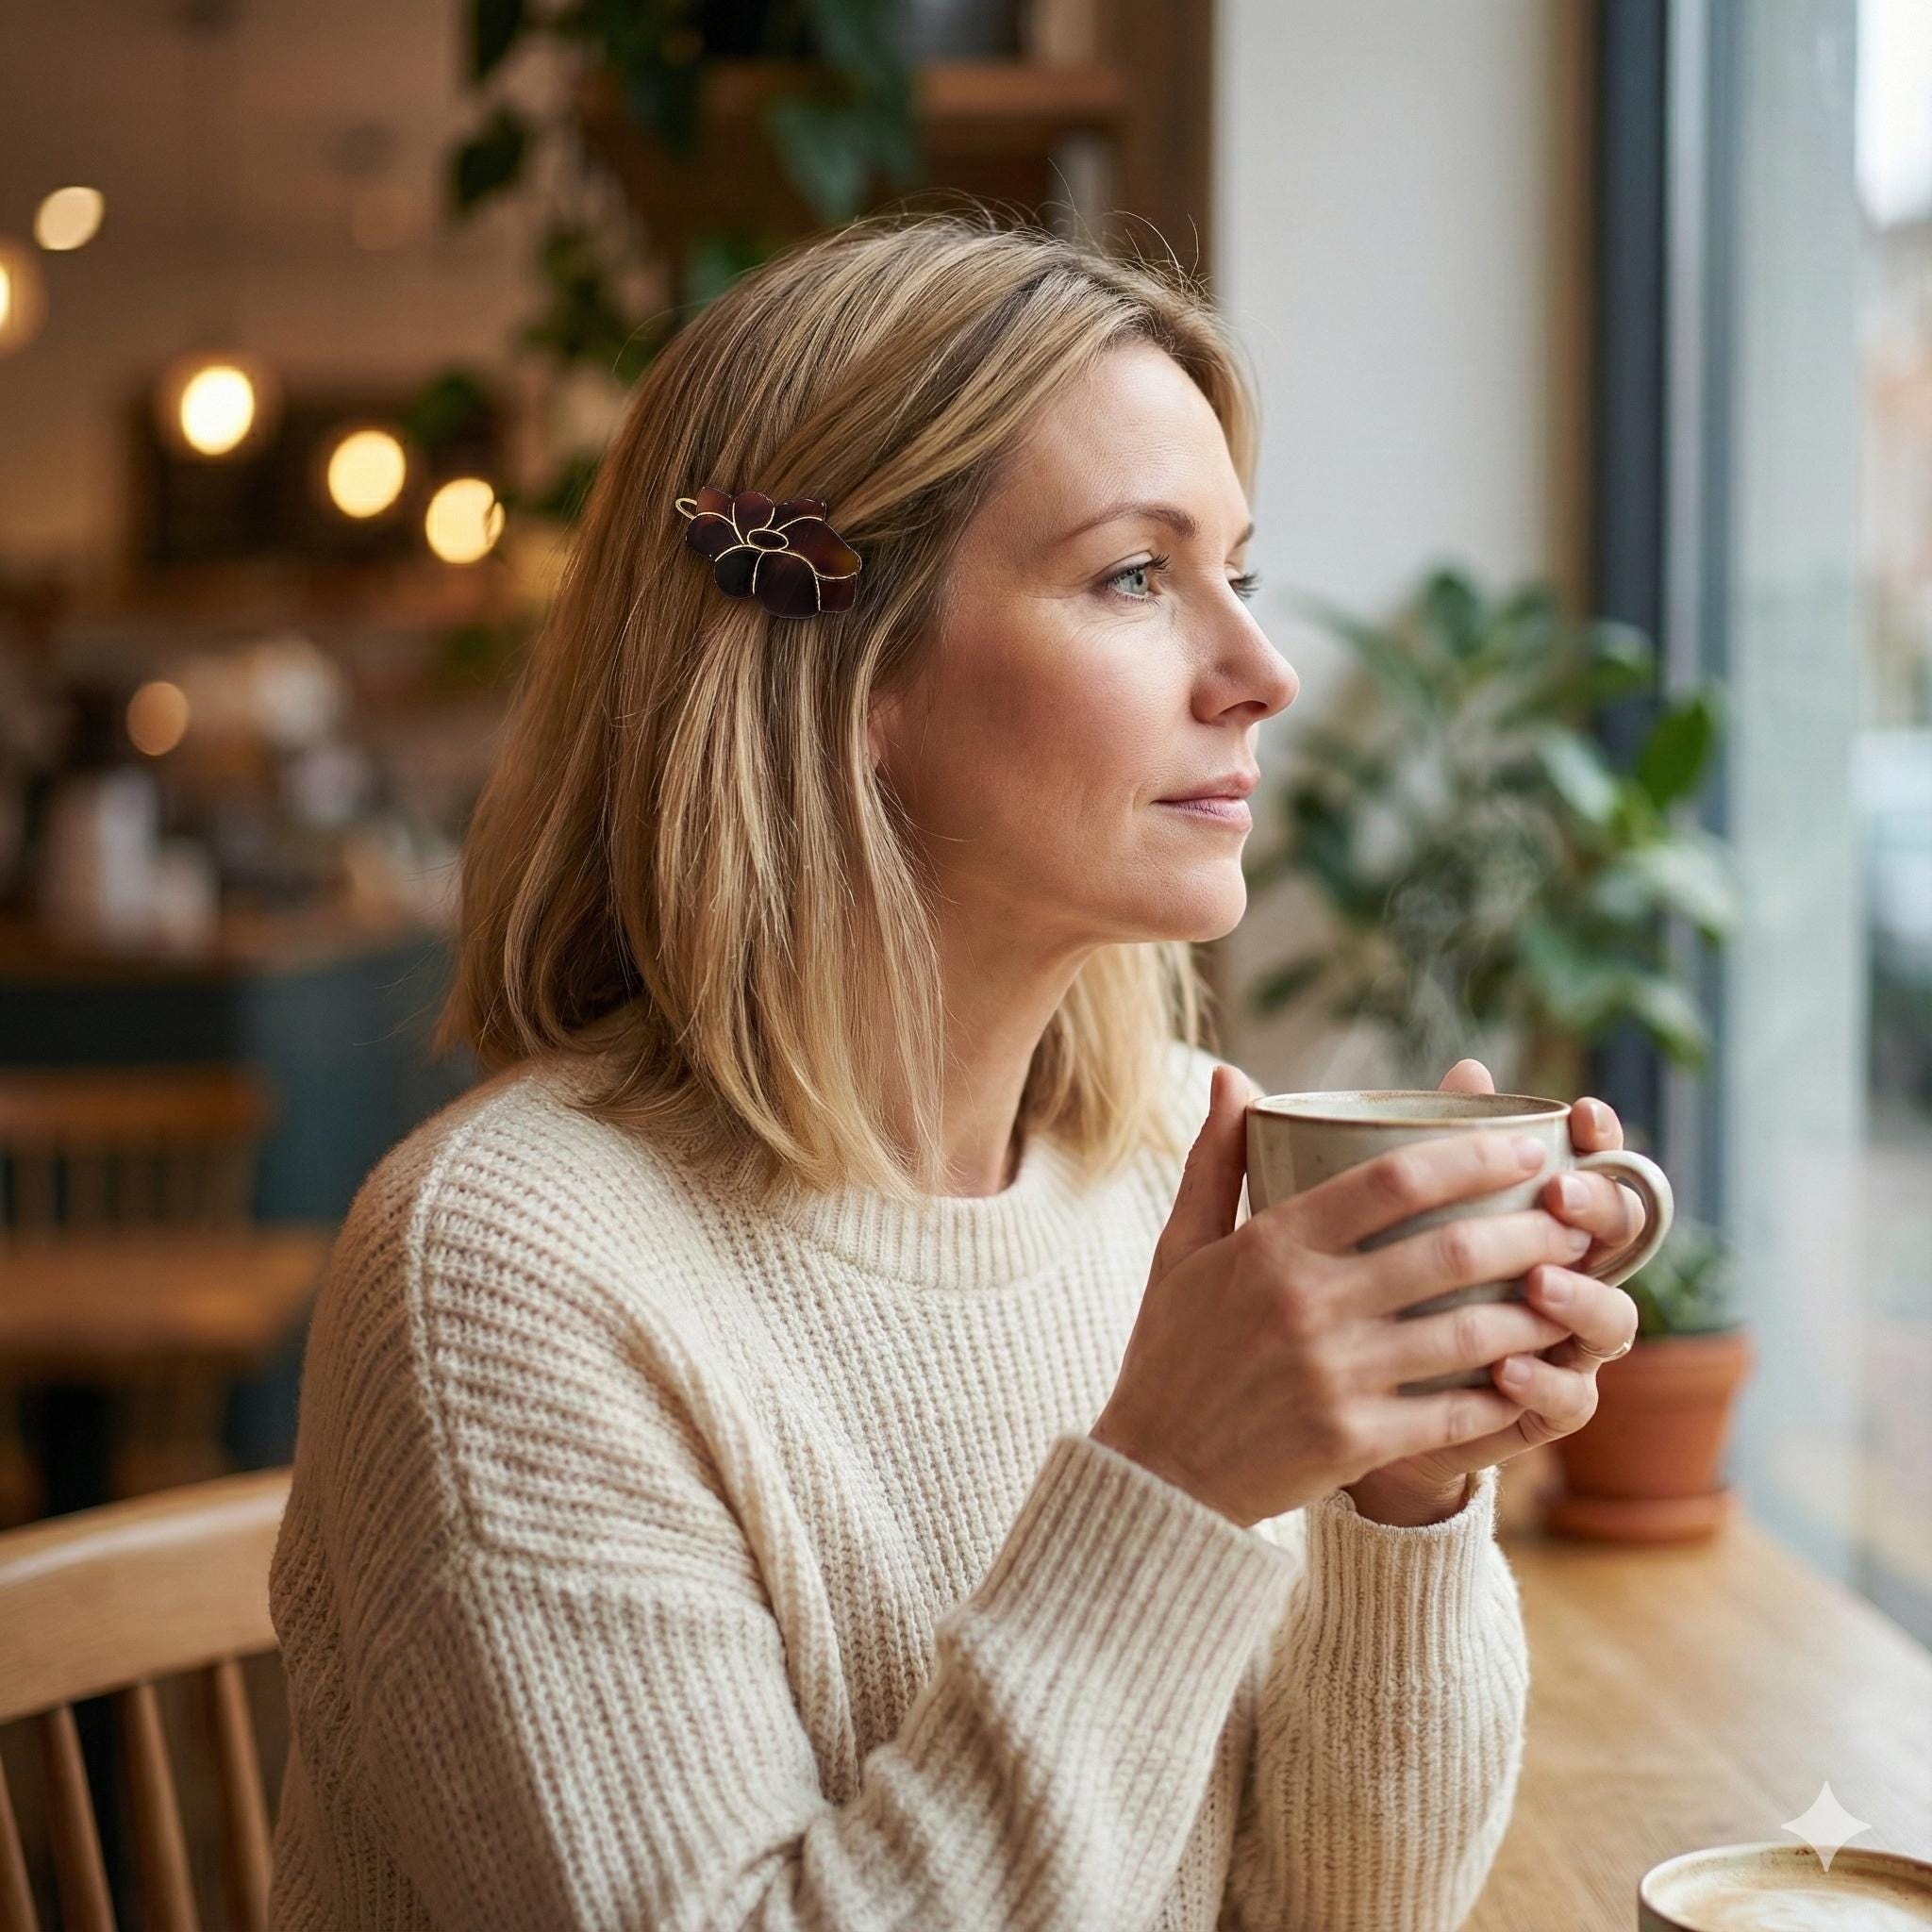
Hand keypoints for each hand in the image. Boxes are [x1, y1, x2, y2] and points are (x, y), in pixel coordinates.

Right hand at [1090, 1061, 1592, 1529]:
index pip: (1391, 1179)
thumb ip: (1216, 1160)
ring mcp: (1333, 1375)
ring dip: (1536, 1309)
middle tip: (1575, 1219)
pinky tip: (1539, 1371)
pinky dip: (1507, 1391)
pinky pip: (1455, 1410)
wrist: (1154, 1473)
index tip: (1525, 1146)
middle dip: (1530, 1229)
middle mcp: (1307, 1303)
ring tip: (1574, 1290)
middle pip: (1449, 1251)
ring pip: (1468, 1331)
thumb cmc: (1171, 1351)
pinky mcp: (1353, 1441)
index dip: (1472, 1155)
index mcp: (1270, 1245)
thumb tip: (1236, 1075)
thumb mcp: (1180, 1248)